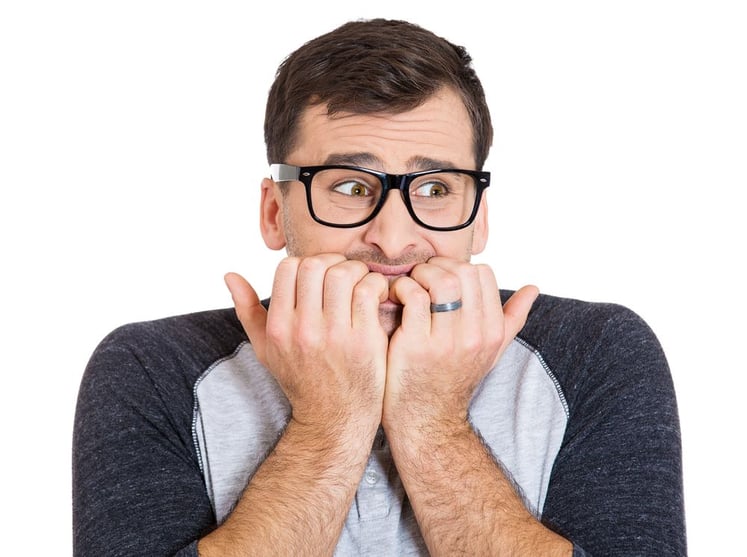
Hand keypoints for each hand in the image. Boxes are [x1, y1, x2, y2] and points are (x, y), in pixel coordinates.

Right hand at [225, 254, 389, 430]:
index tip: (320, 275)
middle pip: (315, 265)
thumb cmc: (300, 379)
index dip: (306, 262)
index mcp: (279, 326)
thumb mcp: (266, 349)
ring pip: (343, 274)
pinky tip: (376, 295)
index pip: (288, 267)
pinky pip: (368, 291)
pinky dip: (375, 285)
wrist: (333, 419)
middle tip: (344, 274)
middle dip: (333, 262)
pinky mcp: (364, 341)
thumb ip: (248, 310)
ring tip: (361, 282)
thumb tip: (229, 274)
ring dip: (356, 270)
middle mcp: (303, 329)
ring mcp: (334, 335)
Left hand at [382, 257, 537, 430]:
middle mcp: (474, 336)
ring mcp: (446, 342)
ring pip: (441, 281)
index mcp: (492, 331)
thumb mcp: (490, 351)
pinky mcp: (415, 346)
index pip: (483, 274)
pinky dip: (402, 288)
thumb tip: (534, 289)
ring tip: (409, 285)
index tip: (440, 278)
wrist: (427, 418)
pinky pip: (414, 297)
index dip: (458, 267)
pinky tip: (396, 298)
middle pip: (463, 272)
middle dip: (437, 266)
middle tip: (421, 277)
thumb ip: (512, 318)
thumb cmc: (455, 378)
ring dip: (420, 274)